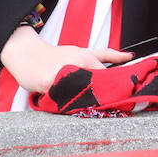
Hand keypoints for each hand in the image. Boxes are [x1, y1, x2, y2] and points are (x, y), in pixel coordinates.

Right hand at [0, 25, 131, 95]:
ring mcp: (64, 76)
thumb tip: (129, 56)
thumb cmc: (56, 54)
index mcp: (88, 57)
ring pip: (81, 96)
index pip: (109, 75)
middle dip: (105, 98)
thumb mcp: (83, 50)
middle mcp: (78, 65)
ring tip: (88, 106)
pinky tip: (69, 104)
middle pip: (98, 87)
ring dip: (87, 103)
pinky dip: (68, 104)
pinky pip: (63, 100)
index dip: (118, 87)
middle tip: (109, 104)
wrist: (28, 53)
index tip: (126, 95)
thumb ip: (106, 55)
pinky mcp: (50, 85)